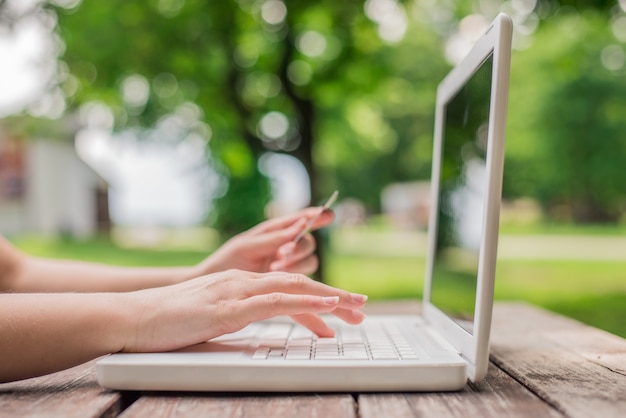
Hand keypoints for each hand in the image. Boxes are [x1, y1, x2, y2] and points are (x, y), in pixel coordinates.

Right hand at [121, 269, 366, 352]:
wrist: (132, 316)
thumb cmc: (166, 321)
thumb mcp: (209, 317)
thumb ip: (235, 317)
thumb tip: (255, 328)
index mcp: (239, 283)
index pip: (287, 286)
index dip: (318, 295)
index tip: (341, 307)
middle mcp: (243, 281)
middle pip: (299, 282)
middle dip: (333, 294)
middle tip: (361, 305)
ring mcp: (236, 292)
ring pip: (294, 287)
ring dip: (329, 296)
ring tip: (355, 306)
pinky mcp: (228, 307)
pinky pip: (275, 302)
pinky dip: (304, 301)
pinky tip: (325, 305)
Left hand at [198, 207, 333, 275]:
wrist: (212, 289)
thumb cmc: (227, 262)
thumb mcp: (247, 246)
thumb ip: (274, 238)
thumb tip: (301, 224)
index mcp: (275, 232)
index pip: (301, 220)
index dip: (316, 216)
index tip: (328, 213)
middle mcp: (284, 247)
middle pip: (307, 245)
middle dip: (298, 248)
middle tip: (282, 253)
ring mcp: (286, 267)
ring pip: (307, 263)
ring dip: (295, 264)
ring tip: (273, 267)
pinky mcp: (285, 285)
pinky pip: (301, 282)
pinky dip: (296, 281)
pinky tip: (279, 278)